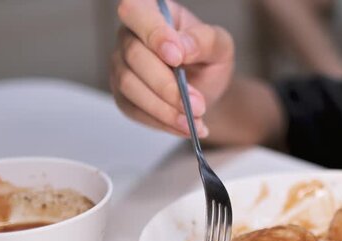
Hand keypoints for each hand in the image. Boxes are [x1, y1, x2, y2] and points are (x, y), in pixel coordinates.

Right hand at [110, 0, 233, 136]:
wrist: (207, 89)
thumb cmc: (209, 59)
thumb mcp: (220, 46)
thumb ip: (203, 41)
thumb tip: (180, 47)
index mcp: (151, 12)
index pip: (137, 13)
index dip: (153, 34)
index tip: (176, 57)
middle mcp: (129, 36)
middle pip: (134, 56)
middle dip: (167, 85)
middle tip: (198, 104)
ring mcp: (121, 67)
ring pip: (129, 86)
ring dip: (164, 108)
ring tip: (194, 121)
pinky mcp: (124, 96)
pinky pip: (135, 110)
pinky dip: (162, 122)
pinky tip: (185, 127)